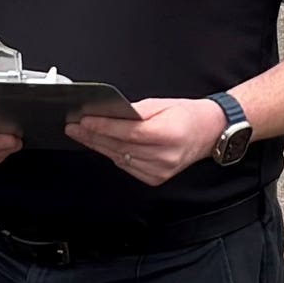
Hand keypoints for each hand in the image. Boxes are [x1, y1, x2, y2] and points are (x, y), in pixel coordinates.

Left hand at [65, 98, 225, 186]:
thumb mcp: (161, 104)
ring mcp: (160, 171)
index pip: (127, 132)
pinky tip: (103, 145)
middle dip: (93, 136)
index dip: (102, 126)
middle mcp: (164, 156)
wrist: (209, 132)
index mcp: (168, 134)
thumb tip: (108, 113)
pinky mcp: (156, 178)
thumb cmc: (187, 115)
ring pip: (120, 158)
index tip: (83, 120)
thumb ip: (135, 110)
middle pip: (119, 147)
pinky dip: (113, 155)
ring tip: (82, 134)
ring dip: (99, 146)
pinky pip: (127, 166)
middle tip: (74, 127)